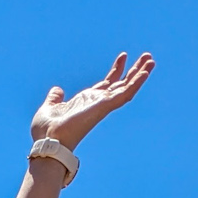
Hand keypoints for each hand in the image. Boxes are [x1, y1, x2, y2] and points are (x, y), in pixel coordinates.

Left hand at [31, 53, 154, 151]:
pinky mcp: (104, 107)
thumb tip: (57, 90)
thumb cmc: (46, 130)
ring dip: (139, 74)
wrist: (47, 141)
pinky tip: (145, 72)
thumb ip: (55, 97)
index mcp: (87, 101)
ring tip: (150, 60)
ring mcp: (102, 105)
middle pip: (120, 84)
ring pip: (126, 88)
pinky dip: (135, 83)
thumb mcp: (50, 106)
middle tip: (146, 57)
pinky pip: (124, 94)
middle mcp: (97, 103)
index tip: (123, 56)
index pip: (106, 84)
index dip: (116, 70)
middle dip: (133, 71)